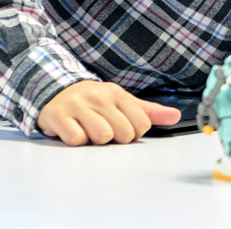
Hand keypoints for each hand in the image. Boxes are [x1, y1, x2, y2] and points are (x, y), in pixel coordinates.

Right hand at [37, 80, 181, 145]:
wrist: (54, 91)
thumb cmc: (93, 102)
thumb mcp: (122, 102)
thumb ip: (148, 112)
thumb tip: (176, 116)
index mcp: (118, 94)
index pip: (141, 125)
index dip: (133, 133)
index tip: (121, 128)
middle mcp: (99, 97)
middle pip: (123, 133)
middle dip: (115, 139)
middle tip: (103, 130)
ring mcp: (78, 105)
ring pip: (102, 136)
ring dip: (95, 140)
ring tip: (88, 130)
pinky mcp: (58, 116)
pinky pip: (77, 139)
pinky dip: (76, 140)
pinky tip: (73, 130)